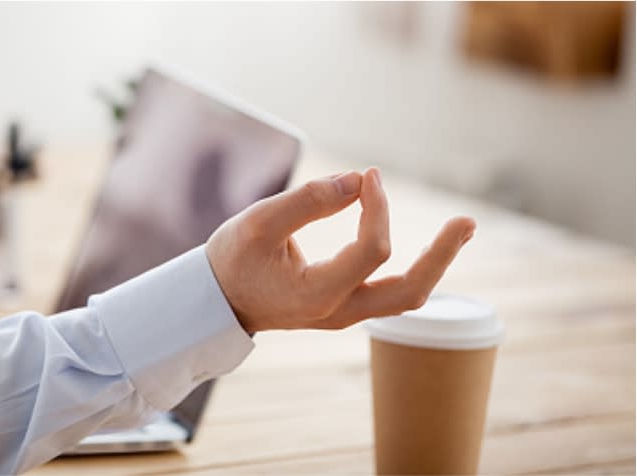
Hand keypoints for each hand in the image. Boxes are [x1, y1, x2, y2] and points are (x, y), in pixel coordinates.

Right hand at [206, 168, 474, 333]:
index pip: (372, 250)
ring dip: (434, 264)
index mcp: (317, 294)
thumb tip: (359, 180)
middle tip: (468, 221)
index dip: (377, 208)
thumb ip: (308, 200)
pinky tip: (426, 246)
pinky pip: (389, 293)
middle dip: (441, 255)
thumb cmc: (231, 259)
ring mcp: (342, 315)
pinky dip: (410, 268)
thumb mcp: (258, 222)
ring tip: (460, 229)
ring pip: (404, 297)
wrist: (214, 300)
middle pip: (409, 292)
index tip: (368, 177)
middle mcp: (337, 312)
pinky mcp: (341, 308)